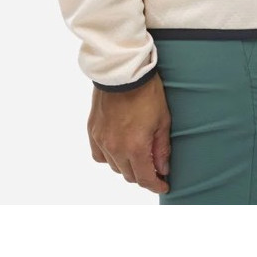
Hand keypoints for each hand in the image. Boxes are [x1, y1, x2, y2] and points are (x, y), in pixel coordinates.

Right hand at [88, 73, 171, 194]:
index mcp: (135, 147)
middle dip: (143, 175)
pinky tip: (118, 149)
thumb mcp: (162, 121)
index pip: (144, 178)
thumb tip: (162, 169)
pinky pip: (99, 155)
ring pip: (114, 166)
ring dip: (127, 166)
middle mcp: (115, 148)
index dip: (156, 185)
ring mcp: (101, 140)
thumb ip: (161, 149)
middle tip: (154, 168)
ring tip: (138, 156)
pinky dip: (109, 157)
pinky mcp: (93, 131)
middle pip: (129, 175)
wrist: (122, 72)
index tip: (164, 185)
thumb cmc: (146, 93)